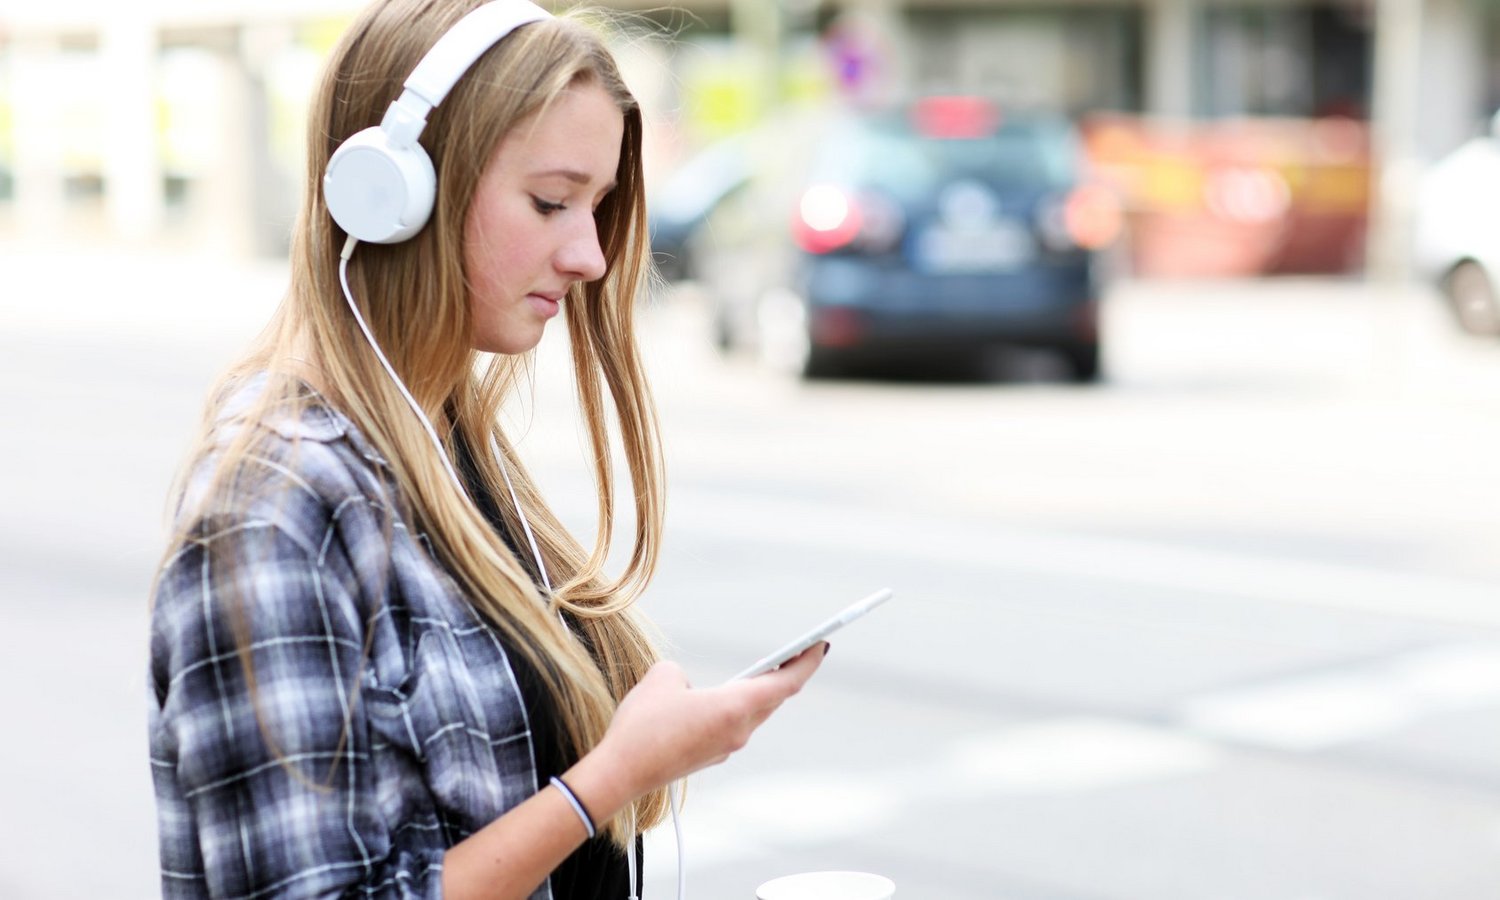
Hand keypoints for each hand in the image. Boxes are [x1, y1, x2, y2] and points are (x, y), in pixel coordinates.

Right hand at [590, 642, 827, 800]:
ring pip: (753, 714)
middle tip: (798, 651)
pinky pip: (732, 726)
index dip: (807, 662)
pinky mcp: (710, 756)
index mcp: (735, 707)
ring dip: (760, 692)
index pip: (786, 682)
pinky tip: (723, 699)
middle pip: (773, 698)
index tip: (822, 644)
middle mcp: (738, 730)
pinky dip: (736, 708)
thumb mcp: (663, 677)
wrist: (621, 773)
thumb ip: (682, 673)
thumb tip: (688, 688)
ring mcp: (726, 747)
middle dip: (787, 673)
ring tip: (764, 670)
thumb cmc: (643, 725)